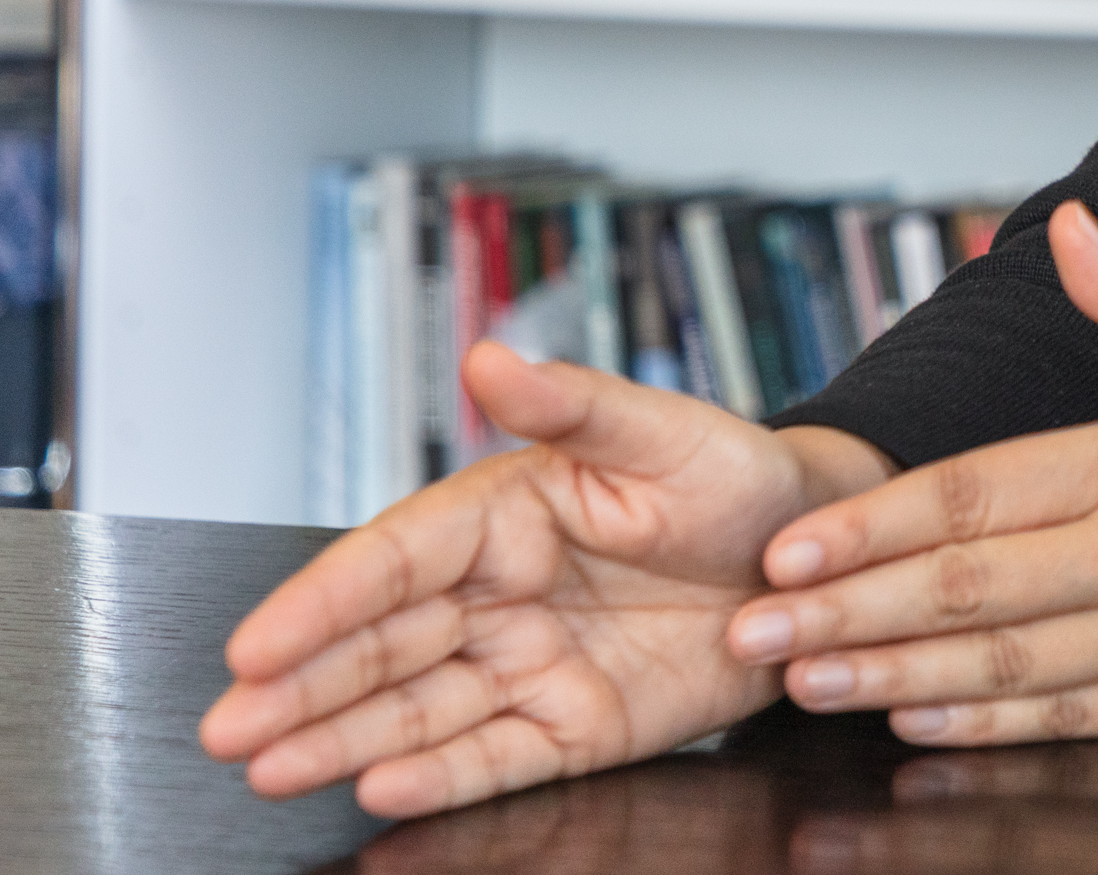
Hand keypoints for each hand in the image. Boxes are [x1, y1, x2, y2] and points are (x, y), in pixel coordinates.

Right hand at [200, 344, 888, 817]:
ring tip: (270, 768)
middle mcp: (500, 595)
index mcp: (506, 516)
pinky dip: (439, 776)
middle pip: (382, 645)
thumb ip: (575, 402)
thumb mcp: (667, 431)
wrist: (818, 559)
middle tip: (230, 727)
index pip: (393, 560)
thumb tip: (491, 358)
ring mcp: (532, 664)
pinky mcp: (574, 727)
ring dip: (341, 740)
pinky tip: (380, 787)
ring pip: (417, 710)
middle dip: (300, 688)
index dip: (322, 602)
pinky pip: (496, 757)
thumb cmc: (739, 479)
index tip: (258, 643)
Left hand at [719, 200, 1097, 742]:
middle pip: (968, 590)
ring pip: (1005, 665)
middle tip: (752, 637)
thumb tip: (1068, 226)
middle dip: (846, 615)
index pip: (979, 496)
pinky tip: (920, 723)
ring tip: (807, 686)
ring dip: (893, 678)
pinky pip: (1072, 719)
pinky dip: (990, 724)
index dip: (872, 528)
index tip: (788, 551)